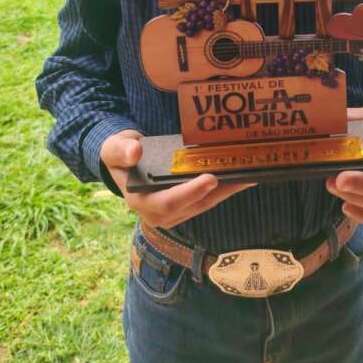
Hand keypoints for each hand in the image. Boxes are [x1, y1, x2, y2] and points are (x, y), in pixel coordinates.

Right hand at [100, 129, 255, 228]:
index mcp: (139, 201)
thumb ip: (122, 150)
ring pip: (205, 204)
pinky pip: (207, 200)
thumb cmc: (120, 154)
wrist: (124, 161)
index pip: (167, 203)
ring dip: (228, 192)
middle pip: (194, 206)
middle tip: (241, 177)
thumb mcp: (114, 148)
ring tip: (249, 177)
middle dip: (220, 192)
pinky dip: (224, 190)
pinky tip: (241, 178)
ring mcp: (173, 212)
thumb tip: (135, 152)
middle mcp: (157, 213)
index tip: (210, 178)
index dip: (190, 193)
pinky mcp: (185, 206)